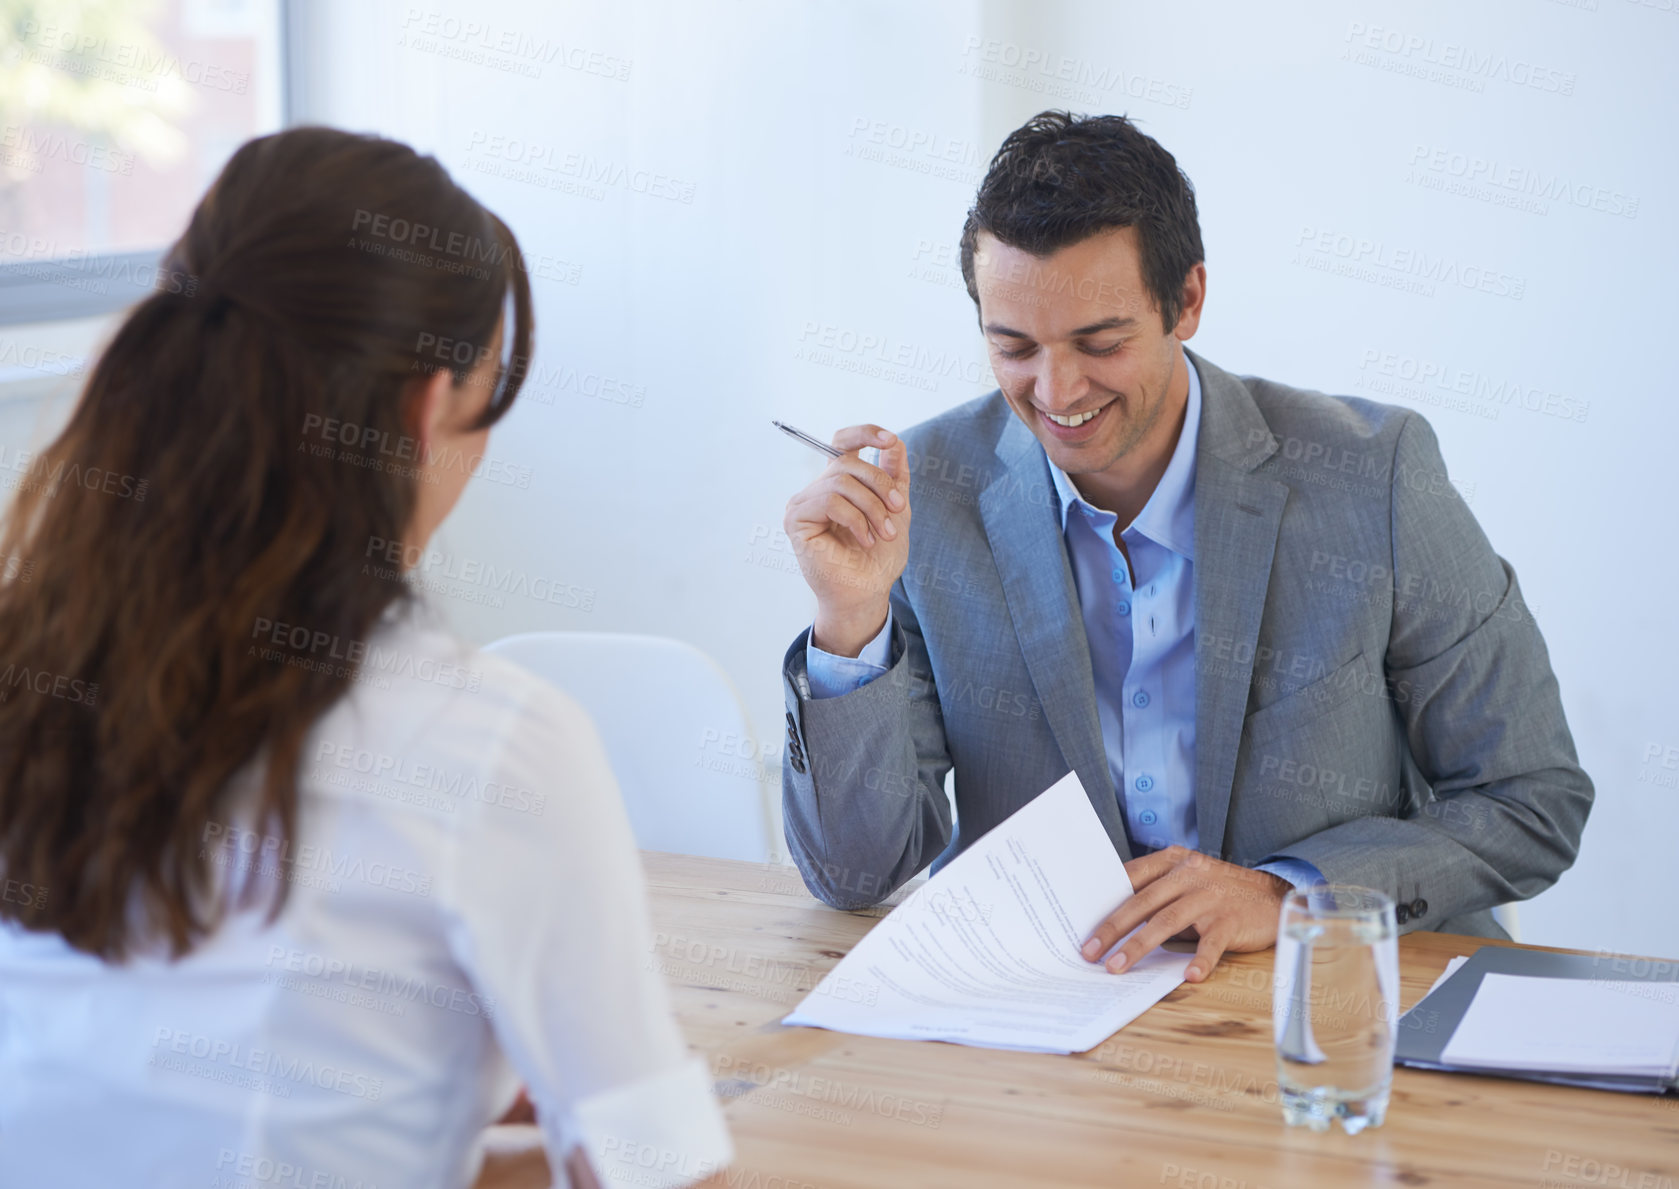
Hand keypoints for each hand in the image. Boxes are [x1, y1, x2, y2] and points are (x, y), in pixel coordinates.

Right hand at [782, 424, 910, 655]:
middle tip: (896, 510)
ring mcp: (805, 503)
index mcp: (840, 485)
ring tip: (883, 533)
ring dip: (871, 507)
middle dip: (879, 483)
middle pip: (848, 461)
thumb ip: (894, 477)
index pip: (842, 443)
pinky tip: (864, 539)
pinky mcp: (797, 520)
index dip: (865, 433)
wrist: (866, 594)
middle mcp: (818, 490)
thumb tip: (896, 442)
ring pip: (841, 481)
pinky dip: (854, 519)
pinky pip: (830, 501)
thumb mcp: (895, 511)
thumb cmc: (878, 560)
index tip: (891, 440)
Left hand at [1079, 846, 1290, 982]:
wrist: (1274, 896)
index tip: (1079, 921)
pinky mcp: (1232, 920)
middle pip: (1142, 902)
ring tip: (1117, 968)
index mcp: (1174, 861)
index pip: (1130, 877)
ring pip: (1167, 921)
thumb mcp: (1187, 880)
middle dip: (1112, 928)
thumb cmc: (1220, 892)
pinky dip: (1200, 959)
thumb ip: (1157, 892)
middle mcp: (1190, 874)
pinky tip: (1188, 976)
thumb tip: (1114, 919)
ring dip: (1139, 946)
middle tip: (1089, 951)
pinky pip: (1212, 942)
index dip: (1104, 899)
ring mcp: (1211, 896)